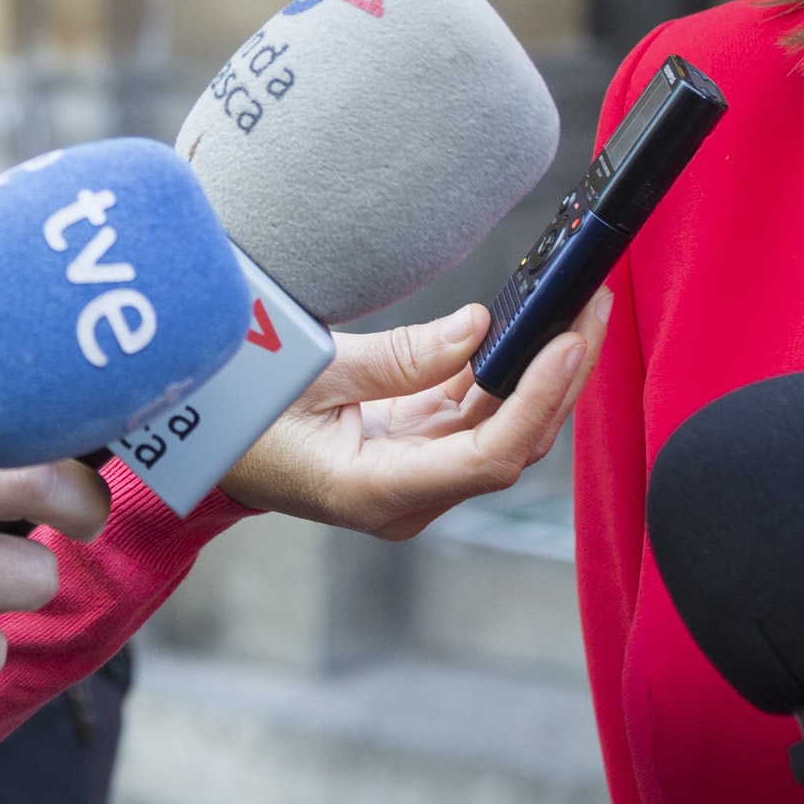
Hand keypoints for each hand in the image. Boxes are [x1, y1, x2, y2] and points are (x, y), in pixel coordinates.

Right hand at [216, 292, 605, 540]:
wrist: (213, 453)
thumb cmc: (246, 418)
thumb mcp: (313, 374)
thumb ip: (400, 359)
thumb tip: (480, 328)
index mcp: (379, 491)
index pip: (487, 459)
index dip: (535, 403)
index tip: (566, 344)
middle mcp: (411, 497)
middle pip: (511, 445)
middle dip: (559, 378)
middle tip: (590, 306)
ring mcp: (419, 476)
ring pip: (503, 430)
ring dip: (542, 373)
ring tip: (577, 307)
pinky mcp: (419, 451)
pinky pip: (477, 417)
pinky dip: (507, 374)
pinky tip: (532, 328)